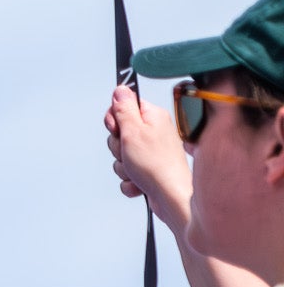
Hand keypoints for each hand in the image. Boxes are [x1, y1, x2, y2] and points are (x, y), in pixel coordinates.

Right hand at [105, 86, 189, 217]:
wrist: (171, 198)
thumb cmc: (156, 165)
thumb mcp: (133, 131)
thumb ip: (124, 108)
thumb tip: (121, 88)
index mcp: (153, 117)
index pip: (124, 106)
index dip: (114, 119)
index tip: (118, 130)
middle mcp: (154, 132)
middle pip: (119, 132)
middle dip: (117, 146)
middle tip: (129, 152)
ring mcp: (152, 152)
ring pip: (121, 154)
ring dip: (123, 166)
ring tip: (137, 170)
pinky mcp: (149, 170)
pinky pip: (127, 172)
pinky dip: (129, 180)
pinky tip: (140, 183)